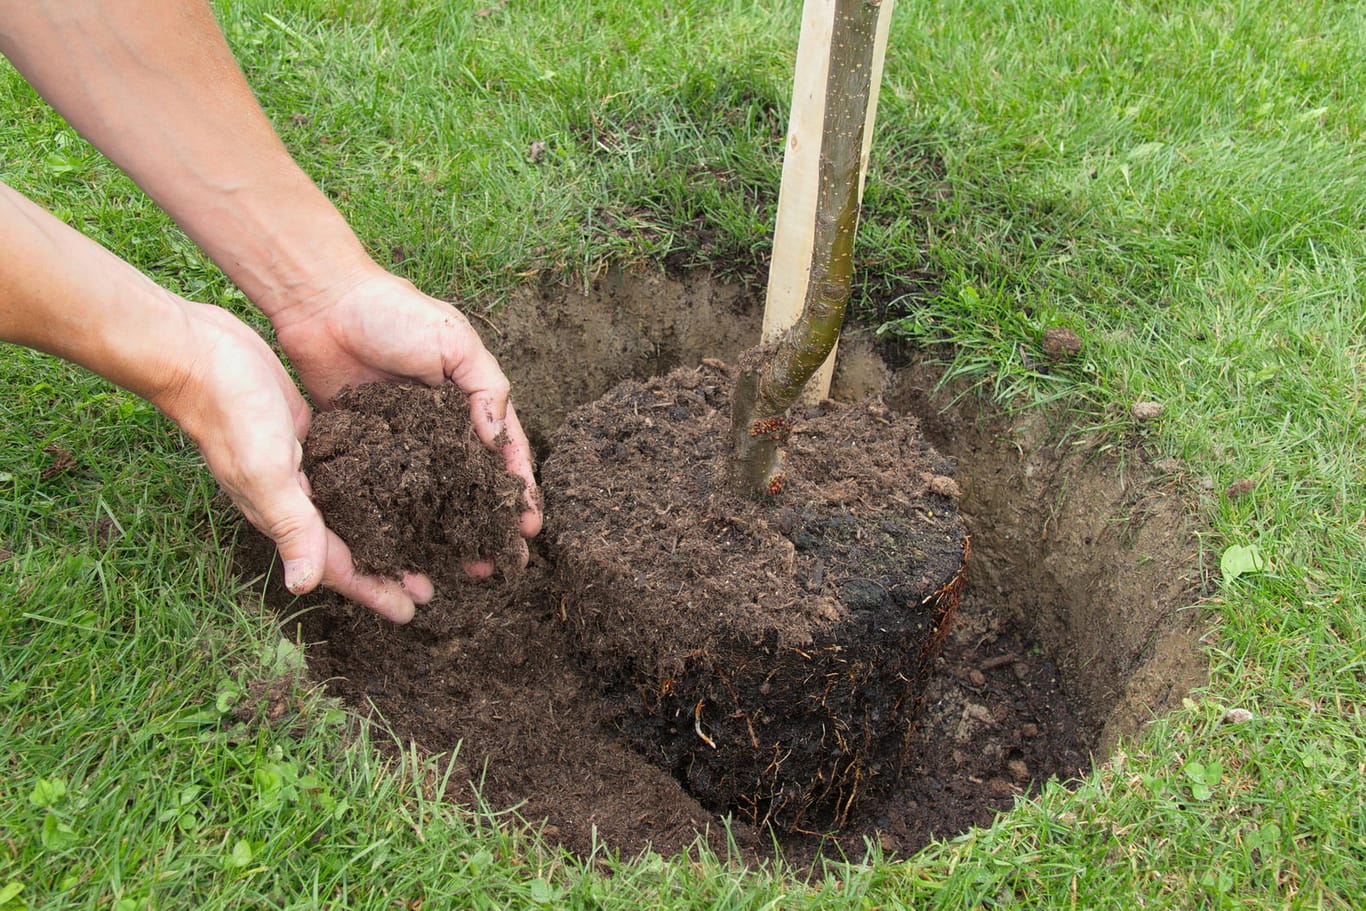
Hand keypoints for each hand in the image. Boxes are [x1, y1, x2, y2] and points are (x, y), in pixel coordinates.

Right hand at [162, 301, 432, 621]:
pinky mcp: (309, 438)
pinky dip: (374, 486)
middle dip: (388, 567)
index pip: (338, 566)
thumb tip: (302, 588)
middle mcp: (295, 499)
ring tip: (423, 540)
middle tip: (430, 583)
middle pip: (350, 545)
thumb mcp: (266, 471)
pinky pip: (348, 473)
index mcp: (285, 514)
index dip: (374, 591)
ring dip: (386, 529)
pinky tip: (399, 484)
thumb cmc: (231, 412)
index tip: (412, 613)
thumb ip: (291, 525)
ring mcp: (301, 469)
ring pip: (352, 512)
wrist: (199, 353)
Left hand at [270, 270, 542, 562]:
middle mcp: (439, 429)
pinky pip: (381, 492)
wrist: (321, 301)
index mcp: (469, 401)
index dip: (518, 490)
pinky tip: (403, 549)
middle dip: (486, 525)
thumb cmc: (393, 312)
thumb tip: (499, 440)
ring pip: (429, 498)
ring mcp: (400, 443)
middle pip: (469, 487)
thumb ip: (484, 388)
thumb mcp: (454, 341)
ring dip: (445, 533)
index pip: (503, 453)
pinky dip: (394, 521)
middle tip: (499, 564)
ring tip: (459, 568)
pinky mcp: (360, 450)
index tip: (528, 527)